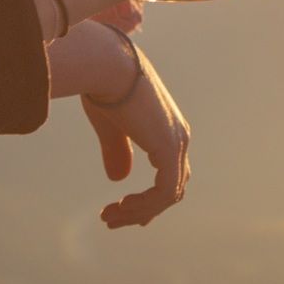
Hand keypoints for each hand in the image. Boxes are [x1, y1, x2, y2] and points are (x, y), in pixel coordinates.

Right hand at [82, 46, 190, 228]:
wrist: (107, 64)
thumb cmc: (104, 86)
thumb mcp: (110, 125)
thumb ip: (117, 151)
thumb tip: (119, 179)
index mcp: (168, 129)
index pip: (171, 174)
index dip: (150, 199)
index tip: (122, 210)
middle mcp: (179, 137)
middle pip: (172, 188)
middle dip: (143, 209)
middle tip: (111, 220)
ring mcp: (177, 142)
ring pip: (168, 195)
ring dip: (138, 211)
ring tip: (109, 217)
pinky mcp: (169, 148)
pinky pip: (164, 192)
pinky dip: (143, 206)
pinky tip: (119, 207)